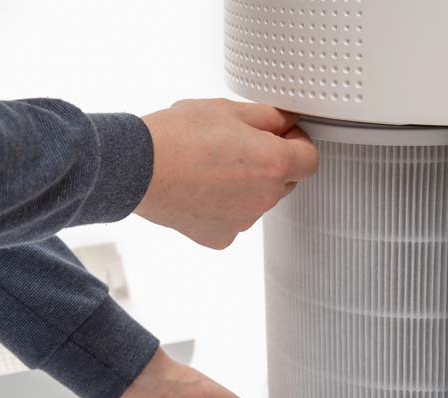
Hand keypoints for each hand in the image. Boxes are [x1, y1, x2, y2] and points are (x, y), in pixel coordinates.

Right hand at [137, 98, 318, 248]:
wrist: (137, 168)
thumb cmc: (176, 137)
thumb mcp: (227, 110)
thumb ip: (267, 116)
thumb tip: (285, 120)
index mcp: (273, 163)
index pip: (310, 158)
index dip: (298, 142)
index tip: (282, 135)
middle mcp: (263, 198)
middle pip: (284, 181)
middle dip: (271, 163)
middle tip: (238, 145)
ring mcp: (242, 221)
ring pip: (257, 200)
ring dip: (246, 186)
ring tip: (211, 166)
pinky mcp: (219, 236)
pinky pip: (233, 219)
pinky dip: (223, 206)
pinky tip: (201, 188)